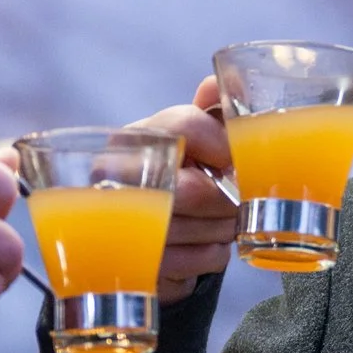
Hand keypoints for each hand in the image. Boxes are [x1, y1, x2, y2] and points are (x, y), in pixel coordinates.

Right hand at [129, 75, 237, 301]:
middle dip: (228, 199)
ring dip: (224, 229)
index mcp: (132, 139)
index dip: (220, 143)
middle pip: (193, 191)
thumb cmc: (169, 174)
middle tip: (236, 200)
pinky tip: (202, 245)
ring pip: (200, 233)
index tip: (231, 158)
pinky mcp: (137, 270)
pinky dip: (211, 256)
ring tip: (220, 222)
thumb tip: (220, 81)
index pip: (184, 127)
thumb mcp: (185, 138)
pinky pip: (195, 267)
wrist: (128, 232)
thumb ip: (208, 110)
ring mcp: (123, 230)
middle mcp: (116, 181)